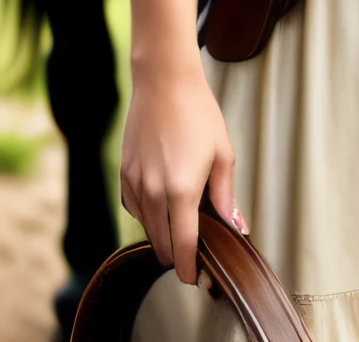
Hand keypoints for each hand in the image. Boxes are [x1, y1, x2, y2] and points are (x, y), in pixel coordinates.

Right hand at [120, 58, 245, 284]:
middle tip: (197, 247)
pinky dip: (148, 215)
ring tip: (183, 222)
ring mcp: (135, 184)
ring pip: (147, 230)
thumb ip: (226, 195)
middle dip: (179, 254)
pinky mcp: (123, 174)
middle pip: (163, 245)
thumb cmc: (199, 113)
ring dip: (163, 235)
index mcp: (182, 191)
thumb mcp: (222, 152)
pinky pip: (135, 209)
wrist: (164, 81)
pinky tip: (163, 201)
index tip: (199, 277)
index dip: (192, 269)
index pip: (184, 248)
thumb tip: (234, 227)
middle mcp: (154, 193)